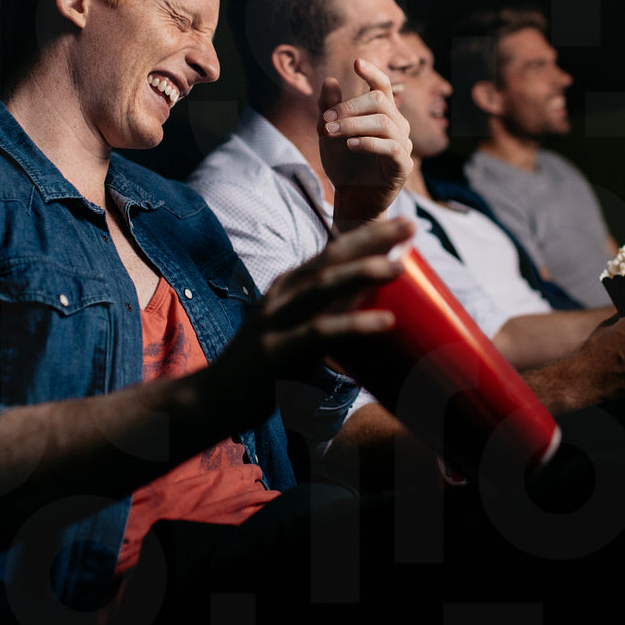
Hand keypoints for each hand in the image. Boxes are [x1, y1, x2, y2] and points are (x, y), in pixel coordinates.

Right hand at [205, 218, 413, 427]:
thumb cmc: (264, 370)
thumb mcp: (297, 333)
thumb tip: (375, 311)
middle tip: (411, 225)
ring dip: (363, 272)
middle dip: (372, 239)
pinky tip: (385, 321)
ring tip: (399, 266)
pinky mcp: (274, 352)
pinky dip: (354, 323)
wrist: (213, 400)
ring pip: (323, 286)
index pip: (332, 251)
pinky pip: (320, 333)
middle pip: (331, 257)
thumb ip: (328, 318)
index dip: (368, 235)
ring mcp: (275, 321)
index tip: (403, 224)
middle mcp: (281, 295)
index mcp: (288, 287)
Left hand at [318, 57, 412, 230]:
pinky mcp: (403, 166)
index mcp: (383, 113)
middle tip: (326, 119)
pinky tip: (350, 145)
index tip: (356, 62)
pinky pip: (391, 148)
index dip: (372, 72)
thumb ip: (328, 109)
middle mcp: (398, 125)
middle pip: (380, 101)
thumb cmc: (343, 164)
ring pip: (384, 123)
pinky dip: (369, 143)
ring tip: (330, 132)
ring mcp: (404, 145)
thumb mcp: (328, 134)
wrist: (351, 199)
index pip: (383, 86)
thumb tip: (329, 80)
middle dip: (349, 107)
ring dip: (353, 125)